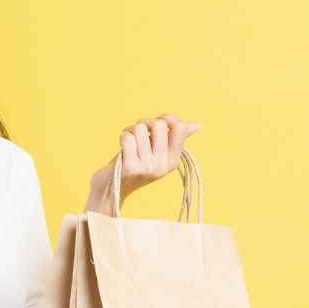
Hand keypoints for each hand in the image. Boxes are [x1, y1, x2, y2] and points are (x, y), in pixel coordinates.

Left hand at [87, 113, 201, 213]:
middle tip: (139, 134)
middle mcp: (163, 166)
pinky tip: (122, 148)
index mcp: (173, 161)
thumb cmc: (135, 163)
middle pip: (159, 125)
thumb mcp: (157, 151)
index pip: (179, 128)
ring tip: (129, 143)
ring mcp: (147, 168)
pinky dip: (122, 137)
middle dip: (145, 123)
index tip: (155, 127)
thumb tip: (198, 125)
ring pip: (140, 129)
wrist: (111, 188)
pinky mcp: (130, 168)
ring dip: (130, 131)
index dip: (166, 119)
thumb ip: (176, 137)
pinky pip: (128, 138)